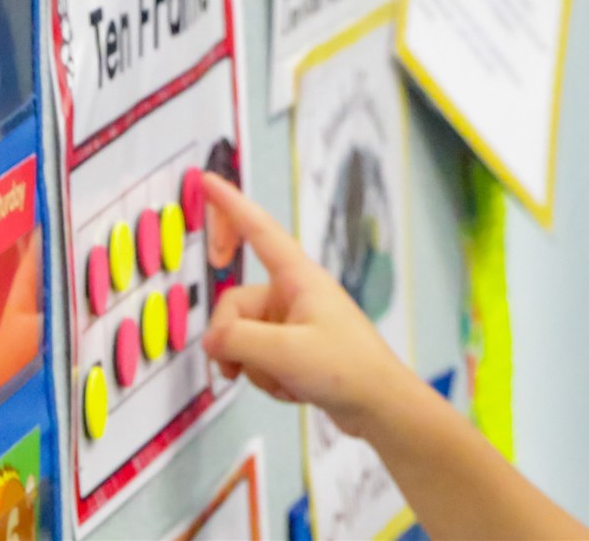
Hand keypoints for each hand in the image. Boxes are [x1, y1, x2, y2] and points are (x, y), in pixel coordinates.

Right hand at [199, 174, 419, 437]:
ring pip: (244, 337)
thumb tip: (211, 342)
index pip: (258, 231)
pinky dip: (267, 377)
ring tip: (286, 381)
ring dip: (255, 367)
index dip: (230, 205)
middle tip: (240, 368)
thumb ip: (237, 341)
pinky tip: (293, 389)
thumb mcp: (284, 353)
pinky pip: (260, 358)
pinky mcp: (296, 348)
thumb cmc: (347, 370)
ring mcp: (294, 322)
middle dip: (234, 342)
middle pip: (236, 305)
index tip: (207, 182)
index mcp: (299, 278)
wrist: (380, 407)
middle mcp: (294, 294)